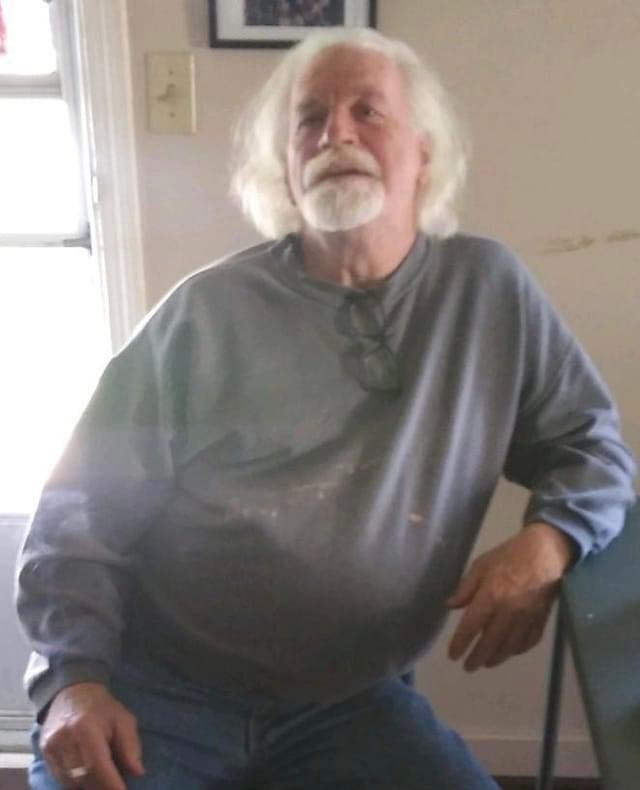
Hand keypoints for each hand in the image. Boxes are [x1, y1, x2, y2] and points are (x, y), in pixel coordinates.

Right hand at [39, 682, 143, 789]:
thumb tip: (138, 772)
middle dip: (102, 786)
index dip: (112, 784)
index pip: (98, 765)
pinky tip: (86, 777)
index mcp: (87, 728)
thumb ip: (130, 745)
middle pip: (84, 776)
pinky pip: (60, 777)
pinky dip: (74, 782)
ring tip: (102, 780)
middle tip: (115, 786)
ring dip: (88, 785)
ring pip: (71, 780)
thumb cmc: (102, 707)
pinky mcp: (44, 752)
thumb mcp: (123, 719)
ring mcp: (51, 747)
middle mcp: (65, 739)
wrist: (72, 691)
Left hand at [446, 522, 574, 671]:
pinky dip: (518, 650)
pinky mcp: (541, 619)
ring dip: (496, 658)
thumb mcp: (480, 566)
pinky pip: (529, 642)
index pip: (471, 626)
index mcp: (490, 596)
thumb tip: (450, 606)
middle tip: (468, 667)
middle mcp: (508, 612)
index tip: (453, 655)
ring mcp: (527, 618)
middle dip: (477, 657)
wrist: (544, 553)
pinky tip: (510, 652)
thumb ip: (465, 588)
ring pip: (509, 646)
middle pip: (490, 642)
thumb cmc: (508, 556)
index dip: (460, 643)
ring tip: (486, 663)